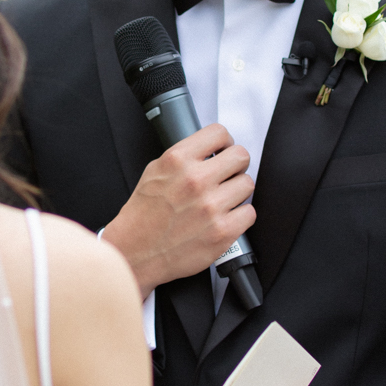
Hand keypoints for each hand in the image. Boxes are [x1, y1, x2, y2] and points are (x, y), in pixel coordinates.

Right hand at [101, 124, 255, 297]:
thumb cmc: (143, 216)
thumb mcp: (154, 172)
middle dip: (235, 166)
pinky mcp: (222, 231)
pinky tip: (224, 218)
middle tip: (226, 176)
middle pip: (241, 156)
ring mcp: (211, 206)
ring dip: (237, 192)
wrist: (135, 253)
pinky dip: (239, 216)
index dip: (224, 142)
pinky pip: (249, 212)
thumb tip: (209, 151)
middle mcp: (195, 180)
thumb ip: (183, 157)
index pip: (219, 132)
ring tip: (222, 200)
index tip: (223, 150)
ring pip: (247, 184)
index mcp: (177, 161)